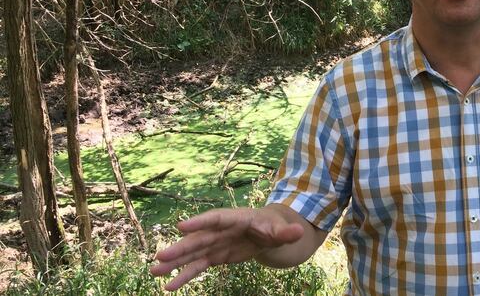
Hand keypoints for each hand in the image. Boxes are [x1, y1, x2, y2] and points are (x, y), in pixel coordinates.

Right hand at [150, 206, 304, 290]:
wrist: (269, 232)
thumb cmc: (275, 227)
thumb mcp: (282, 230)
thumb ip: (287, 232)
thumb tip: (298, 231)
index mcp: (236, 219)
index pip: (217, 219)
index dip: (200, 222)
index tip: (181, 227)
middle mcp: (221, 230)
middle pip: (198, 239)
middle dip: (180, 248)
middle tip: (160, 257)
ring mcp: (215, 243)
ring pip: (192, 254)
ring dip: (174, 263)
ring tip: (154, 272)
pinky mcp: (215, 256)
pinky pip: (197, 267)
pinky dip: (184, 276)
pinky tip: (169, 286)